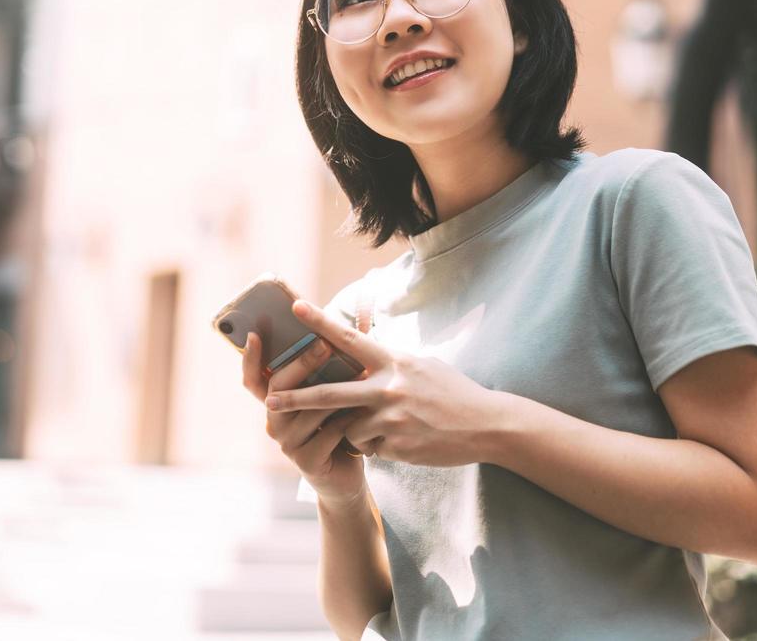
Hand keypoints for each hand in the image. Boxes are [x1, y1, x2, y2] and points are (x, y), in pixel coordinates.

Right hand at [241, 321, 367, 505]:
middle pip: (279, 386)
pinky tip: (364, 413)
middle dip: (301, 363)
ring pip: (307, 409)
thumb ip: (340, 355)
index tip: (254, 333)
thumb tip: (358, 309)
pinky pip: (327, 434)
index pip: (254, 377)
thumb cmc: (341, 425)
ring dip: (333, 393)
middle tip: (322, 344)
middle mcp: (275, 420)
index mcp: (278, 402)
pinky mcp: (306, 462)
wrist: (348, 475)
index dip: (250, 357)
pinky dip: (347, 421)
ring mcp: (288, 443)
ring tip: (357, 377)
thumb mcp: (336, 390)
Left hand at [266, 299, 504, 467]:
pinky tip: (402, 441)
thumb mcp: (423, 365)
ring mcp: (392, 419)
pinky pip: (369, 448)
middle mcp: (389, 387)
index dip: (321, 323)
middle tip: (269, 401)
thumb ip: (391, 362)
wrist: (487, 426)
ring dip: (355, 431)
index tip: (296, 307)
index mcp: (394, 361)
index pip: (351, 338)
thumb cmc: (454, 392)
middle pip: (331, 393)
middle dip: (296, 398)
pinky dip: (376, 446)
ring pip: (349, 428)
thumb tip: (366, 352)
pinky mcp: (397, 446)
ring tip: (386, 427)